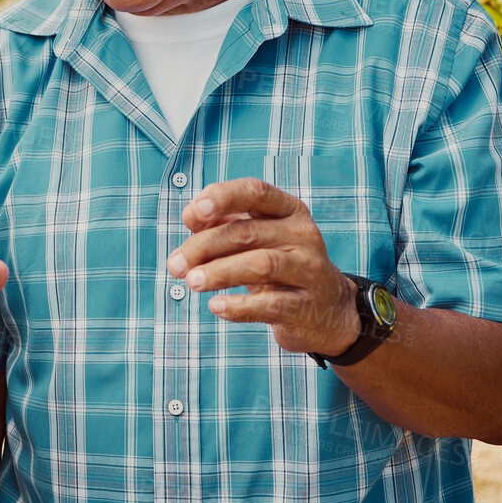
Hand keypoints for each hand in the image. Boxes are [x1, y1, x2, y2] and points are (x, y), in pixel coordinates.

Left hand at [167, 178, 358, 357]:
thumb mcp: (256, 239)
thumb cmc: (278, 265)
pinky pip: (271, 304)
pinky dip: (239, 306)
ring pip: (261, 264)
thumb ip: (224, 224)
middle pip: (247, 232)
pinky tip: (216, 306)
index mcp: (289, 210)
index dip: (221, 198)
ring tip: (192, 282)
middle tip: (175, 266)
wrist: (326, 311)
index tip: (191, 214)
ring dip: (219, 272)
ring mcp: (310, 270)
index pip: (255, 191)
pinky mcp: (308, 306)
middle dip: (203, 247)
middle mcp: (303, 234)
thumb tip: (191, 217)